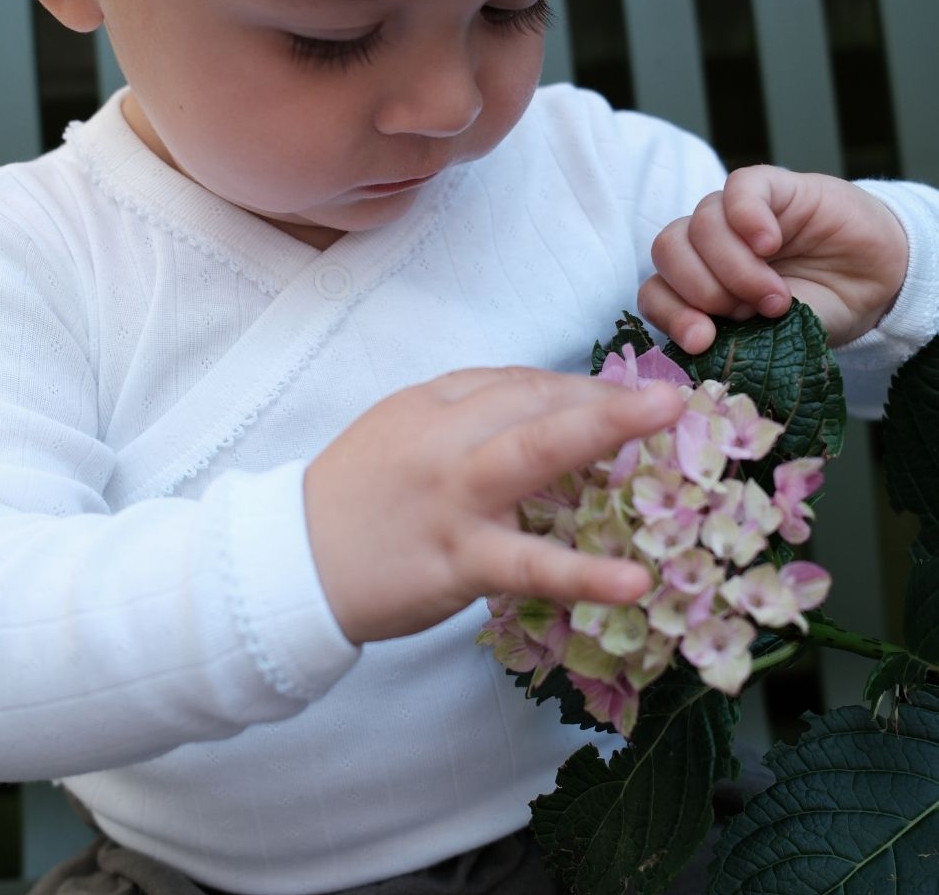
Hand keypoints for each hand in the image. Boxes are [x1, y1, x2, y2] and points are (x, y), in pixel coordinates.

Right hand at [304, 368, 683, 643]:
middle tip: (671, 396)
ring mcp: (454, 497)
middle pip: (533, 399)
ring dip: (604, 429)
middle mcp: (446, 437)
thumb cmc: (352, 494)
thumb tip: (541, 404)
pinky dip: (581, 573)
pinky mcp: (456, 559)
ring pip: (533, 453)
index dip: (579, 390)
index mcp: (433, 403)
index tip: (624, 402)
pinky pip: (525, 564)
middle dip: (604, 392)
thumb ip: (463, 412)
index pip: (519, 383)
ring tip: (669, 417)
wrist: (292, 560)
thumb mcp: (401, 429)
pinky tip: (632, 581)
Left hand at [638, 165, 908, 352]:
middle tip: (747, 314)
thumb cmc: (815, 312)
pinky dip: (748, 218)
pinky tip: (770, 244)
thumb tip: (694, 346)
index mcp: (695, 284)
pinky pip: (739, 190)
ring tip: (775, 296)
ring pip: (701, 223)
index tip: (703, 340)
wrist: (875, 286)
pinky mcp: (771, 187)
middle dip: (703, 291)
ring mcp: (735, 214)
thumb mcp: (767, 340)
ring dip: (735, 268)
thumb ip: (727, 339)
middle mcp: (706, 246)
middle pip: (667, 250)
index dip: (670, 315)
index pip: (654, 291)